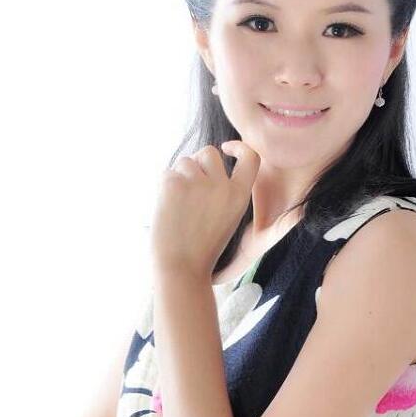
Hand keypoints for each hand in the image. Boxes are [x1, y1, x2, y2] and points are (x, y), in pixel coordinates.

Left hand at [150, 140, 259, 277]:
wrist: (182, 268)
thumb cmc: (203, 249)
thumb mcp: (228, 220)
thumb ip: (225, 192)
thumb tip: (215, 157)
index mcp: (240, 196)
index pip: (251, 157)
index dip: (239, 148)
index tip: (227, 149)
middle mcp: (222, 185)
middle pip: (209, 153)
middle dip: (198, 163)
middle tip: (190, 189)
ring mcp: (198, 183)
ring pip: (185, 161)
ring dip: (180, 177)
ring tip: (179, 206)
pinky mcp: (174, 184)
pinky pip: (168, 173)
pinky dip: (165, 188)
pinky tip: (168, 209)